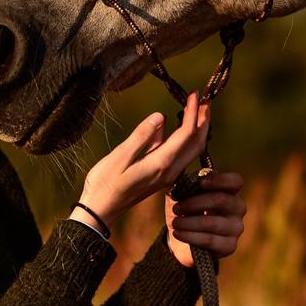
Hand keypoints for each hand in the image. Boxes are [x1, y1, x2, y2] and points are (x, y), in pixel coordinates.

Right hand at [75, 91, 209, 229]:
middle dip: (203, 120)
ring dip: (197, 129)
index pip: (186, 134)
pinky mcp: (163, 177)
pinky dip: (186, 139)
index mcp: (161, 164)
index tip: (195, 94)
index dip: (193, 112)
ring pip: (192, 150)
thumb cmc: (105, 183)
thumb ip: (141, 136)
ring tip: (197, 109)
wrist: (101, 211)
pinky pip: (181, 155)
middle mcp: (170, 171)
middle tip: (205, 99)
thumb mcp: (120, 156)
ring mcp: (168, 176)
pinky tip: (177, 127)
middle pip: (197, 143)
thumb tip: (160, 116)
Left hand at [163, 171, 246, 267]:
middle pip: (221, 199)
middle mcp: (238, 208)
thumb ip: (183, 184)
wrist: (182, 239)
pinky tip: (177, 233)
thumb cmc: (184, 211)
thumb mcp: (181, 195)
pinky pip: (209, 240)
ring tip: (174, 223)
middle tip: (176, 208)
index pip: (236, 181)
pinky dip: (190, 236)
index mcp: (229, 191)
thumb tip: (179, 174)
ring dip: (188, 222)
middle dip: (194, 203)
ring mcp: (236, 228)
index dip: (220, 180)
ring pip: (211, 223)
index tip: (200, 183)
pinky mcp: (230, 246)